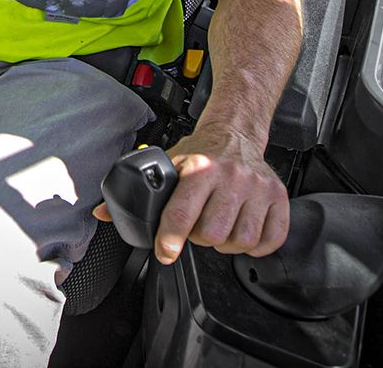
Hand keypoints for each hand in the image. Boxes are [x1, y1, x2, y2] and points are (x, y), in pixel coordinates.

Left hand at [93, 127, 288, 264]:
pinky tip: (242, 233)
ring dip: (226, 244)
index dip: (170, 239)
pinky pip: (270, 239)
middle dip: (199, 238)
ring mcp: (257, 188)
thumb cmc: (201, 151)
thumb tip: (103, 212)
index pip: (181, 213)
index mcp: (198, 167)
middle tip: (197, 227)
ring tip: (218, 228)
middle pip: (212, 234)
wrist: (235, 130)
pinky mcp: (278, 197)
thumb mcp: (167, 163)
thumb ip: (136, 190)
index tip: (165, 252)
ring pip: (240, 241)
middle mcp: (230, 177)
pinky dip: (255, 245)